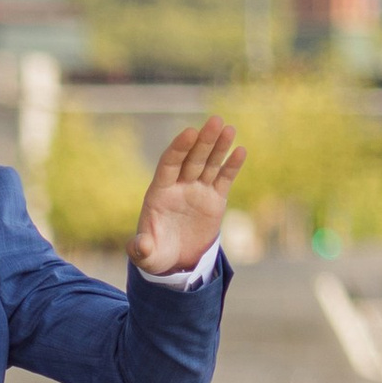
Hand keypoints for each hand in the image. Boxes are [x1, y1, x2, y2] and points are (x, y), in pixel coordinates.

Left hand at [130, 117, 246, 276]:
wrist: (176, 262)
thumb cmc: (156, 255)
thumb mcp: (146, 255)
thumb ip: (141, 248)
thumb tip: (141, 245)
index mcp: (159, 193)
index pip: (169, 164)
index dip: (179, 148)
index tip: (190, 132)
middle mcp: (179, 187)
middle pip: (192, 159)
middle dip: (203, 140)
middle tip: (215, 121)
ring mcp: (197, 191)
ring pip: (209, 164)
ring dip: (219, 146)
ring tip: (229, 128)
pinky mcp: (214, 199)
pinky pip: (224, 179)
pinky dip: (231, 166)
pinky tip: (240, 151)